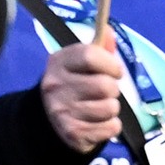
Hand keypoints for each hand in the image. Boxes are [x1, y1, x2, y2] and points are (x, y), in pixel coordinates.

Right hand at [38, 36, 125, 150]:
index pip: (91, 56)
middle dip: (113, 89)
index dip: (111, 63)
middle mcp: (56, 86)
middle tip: (107, 92)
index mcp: (58, 62)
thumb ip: (98, 48)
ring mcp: (63, 111)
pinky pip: (111, 128)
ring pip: (110, 108)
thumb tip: (109, 30)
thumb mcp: (79, 63)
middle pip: (104, 85)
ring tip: (101, 107)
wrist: (48, 120)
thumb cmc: (72, 84)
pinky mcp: (73, 133)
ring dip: (112, 108)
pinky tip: (99, 122)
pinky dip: (111, 125)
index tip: (116, 71)